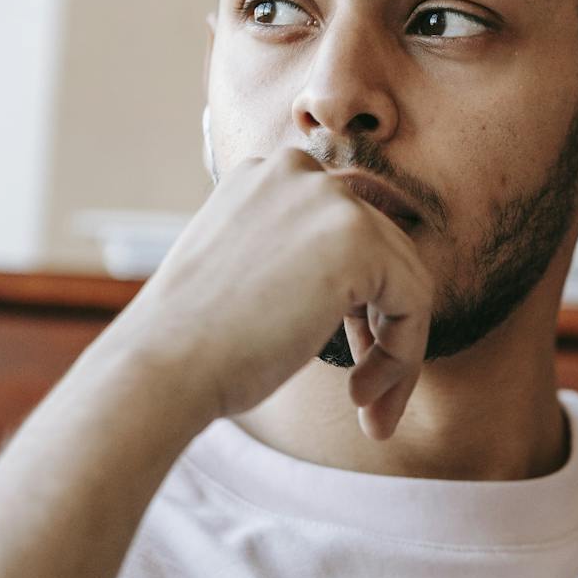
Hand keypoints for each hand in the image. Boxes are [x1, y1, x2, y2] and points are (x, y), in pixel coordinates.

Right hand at [97, 147, 433, 444]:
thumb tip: (357, 283)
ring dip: (397, 353)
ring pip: (406, 280)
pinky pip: (414, 304)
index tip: (352, 355)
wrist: (163, 365)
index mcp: (266, 175)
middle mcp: (299, 170)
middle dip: (384, 329)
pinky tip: (359, 395)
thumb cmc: (194, 342)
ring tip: (368, 406)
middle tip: (366, 395)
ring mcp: (330, 199)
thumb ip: (296, 259)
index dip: (359, 302)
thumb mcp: (246, 275)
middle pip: (385, 252)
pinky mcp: (359, 239)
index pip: (347, 229)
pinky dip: (402, 357)